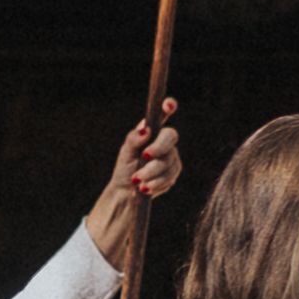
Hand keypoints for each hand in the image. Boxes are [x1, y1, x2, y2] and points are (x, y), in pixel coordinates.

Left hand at [86, 103, 185, 266]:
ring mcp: (171, 157)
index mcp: (152, 131)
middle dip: (158, 148)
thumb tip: (146, 129)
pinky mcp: (173, 173)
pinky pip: (169, 177)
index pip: (163, 114)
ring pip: (168, 161)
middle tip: (144, 157)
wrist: (127, 193)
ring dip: (150, 173)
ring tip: (136, 181)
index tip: (168, 104)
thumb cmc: (125, 168)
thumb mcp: (125, 153)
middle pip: (170, 137)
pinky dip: (155, 184)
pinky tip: (144, 188)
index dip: (168, 106)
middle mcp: (164, 141)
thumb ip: (135, 139)